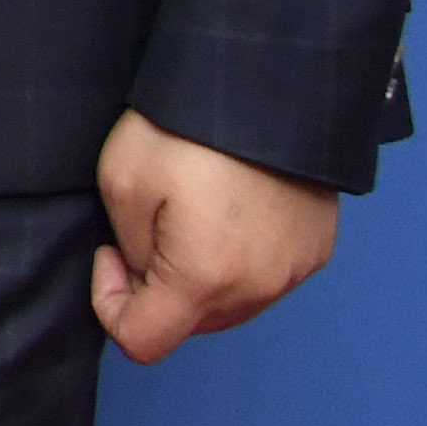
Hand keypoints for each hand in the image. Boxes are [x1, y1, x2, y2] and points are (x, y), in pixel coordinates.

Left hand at [91, 110, 336, 364]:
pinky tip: (226, 212)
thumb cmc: (186, 126)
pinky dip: (239, 262)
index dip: (111, 305)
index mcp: (205, 277)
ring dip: (199, 279)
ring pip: (229, 307)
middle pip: (189, 325)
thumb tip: (146, 276)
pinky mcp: (316, 249)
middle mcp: (260, 286)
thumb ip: (131, 251)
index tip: (110, 255)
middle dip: (156, 290)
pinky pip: (265, 279)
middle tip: (145, 229)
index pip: (144, 342)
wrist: (265, 83)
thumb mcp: (122, 183)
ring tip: (189, 214)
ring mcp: (295, 270)